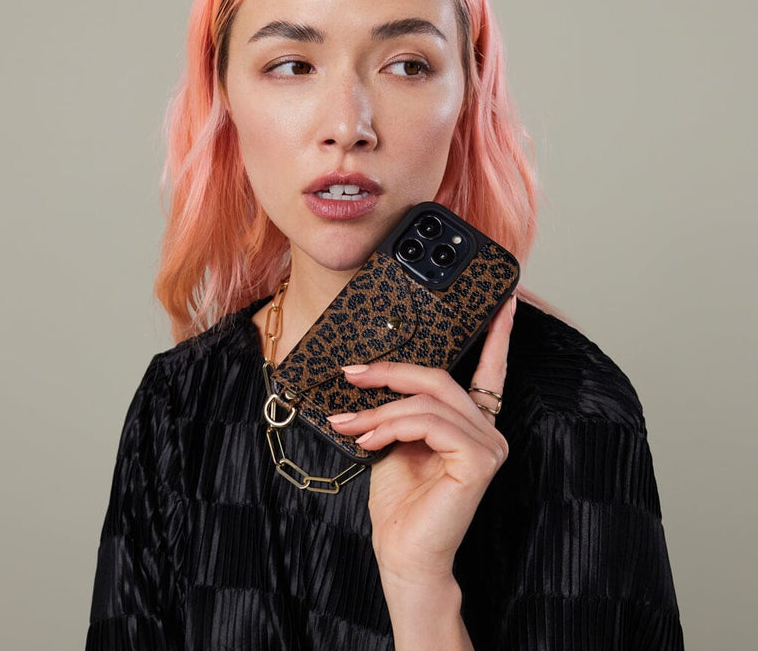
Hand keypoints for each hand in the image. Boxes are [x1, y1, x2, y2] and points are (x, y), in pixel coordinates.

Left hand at [327, 295, 515, 588]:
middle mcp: (486, 431)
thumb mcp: (395, 439)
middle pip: (439, 378)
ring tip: (351, 425)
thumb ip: (400, 408)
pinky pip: (430, 422)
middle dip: (391, 372)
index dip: (496, 334)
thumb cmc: (399, 502)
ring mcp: (488, 446)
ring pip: (428, 401)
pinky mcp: (479, 460)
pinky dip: (392, 425)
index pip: (490, 371)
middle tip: (353, 373)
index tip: (502, 300)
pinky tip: (370, 440)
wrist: (402, 553)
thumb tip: (374, 372)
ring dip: (381, 409)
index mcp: (470, 424)